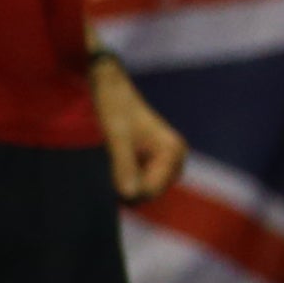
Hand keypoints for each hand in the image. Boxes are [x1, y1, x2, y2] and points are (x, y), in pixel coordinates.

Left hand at [89, 53, 189, 205]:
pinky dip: (126, 175)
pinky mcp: (155, 159)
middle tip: (109, 163)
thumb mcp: (116, 137)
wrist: (110, 87)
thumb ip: (124, 166)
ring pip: (144, 187)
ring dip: (125, 180)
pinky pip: (141, 179)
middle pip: (150, 191)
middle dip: (128, 185)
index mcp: (173, 151)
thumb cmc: (114, 107)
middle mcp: (176, 157)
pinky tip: (116, 160)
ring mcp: (167, 159)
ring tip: (112, 159)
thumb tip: (130, 195)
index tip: (107, 172)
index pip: (151, 189)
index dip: (127, 188)